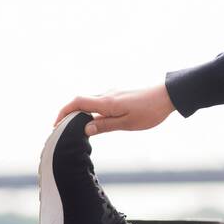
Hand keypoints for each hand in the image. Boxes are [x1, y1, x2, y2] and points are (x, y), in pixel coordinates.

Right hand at [53, 83, 175, 135]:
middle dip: (69, 114)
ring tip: (77, 129)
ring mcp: (113, 94)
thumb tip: (84, 129)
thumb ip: (105, 125)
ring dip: (81, 113)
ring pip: (91, 102)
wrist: (167, 96)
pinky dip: (92, 111)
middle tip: (62, 130)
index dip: (63, 112)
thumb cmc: (149, 111)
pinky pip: (100, 102)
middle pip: (81, 102)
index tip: (56, 125)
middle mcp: (107, 95)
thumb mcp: (127, 123)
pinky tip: (96, 122)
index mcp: (106, 102)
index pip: (77, 103)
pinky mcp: (119, 95)